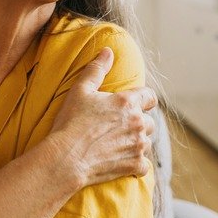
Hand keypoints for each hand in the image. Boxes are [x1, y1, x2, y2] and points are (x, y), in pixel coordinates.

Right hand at [49, 47, 157, 186]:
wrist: (67, 157)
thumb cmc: (71, 122)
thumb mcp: (80, 90)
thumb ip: (97, 69)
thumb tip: (108, 51)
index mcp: (128, 103)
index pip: (150, 96)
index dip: (143, 99)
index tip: (134, 104)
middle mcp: (138, 123)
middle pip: (149, 121)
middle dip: (138, 123)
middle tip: (119, 127)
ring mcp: (138, 146)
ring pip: (146, 142)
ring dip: (136, 143)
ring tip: (117, 144)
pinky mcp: (135, 165)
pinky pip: (144, 165)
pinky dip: (135, 164)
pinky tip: (121, 161)